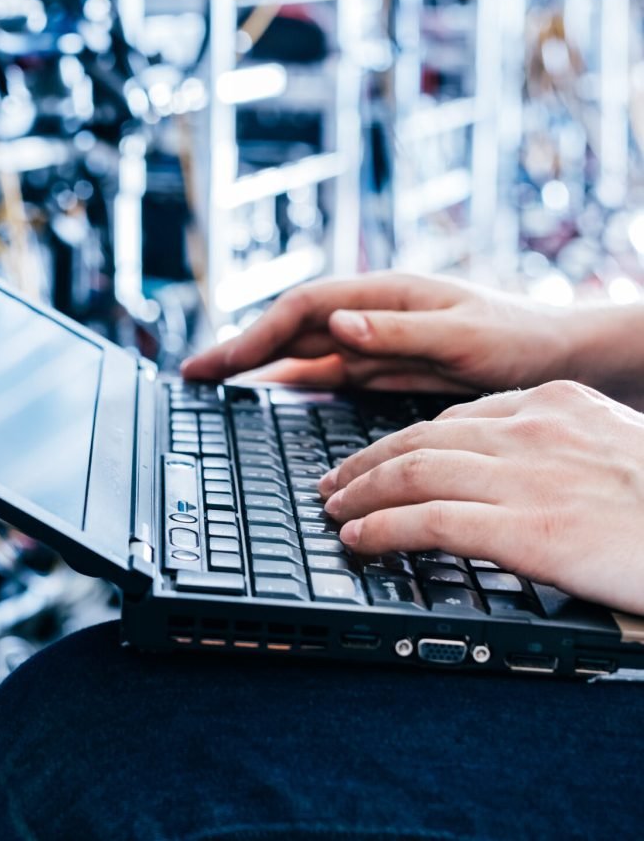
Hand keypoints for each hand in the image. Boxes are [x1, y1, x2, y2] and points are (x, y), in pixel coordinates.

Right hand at [181, 272, 633, 398]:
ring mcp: (372, 340)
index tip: (216, 363)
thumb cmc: (520, 338)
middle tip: (191, 374)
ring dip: (255, 365)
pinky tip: (267, 394)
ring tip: (212, 384)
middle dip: (238, 348)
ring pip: (299, 351)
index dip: (254, 333)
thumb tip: (334, 326)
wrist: (561, 354)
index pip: (302, 309)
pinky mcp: (382, 366)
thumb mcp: (465, 336)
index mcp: (383, 296)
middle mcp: (370, 314)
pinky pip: (323, 374)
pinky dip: (289, 383)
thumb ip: (399, 331)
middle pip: (289, 328)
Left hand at [319, 380, 643, 614]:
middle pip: (419, 438)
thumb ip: (553, 448)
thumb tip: (499, 469)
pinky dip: (383, 529)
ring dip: (361, 494)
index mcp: (554, 404)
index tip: (372, 458)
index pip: (453, 417)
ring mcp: (530, 478)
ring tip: (334, 512)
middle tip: (332, 484)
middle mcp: (534, 430)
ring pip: (413, 472)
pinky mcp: (531, 530)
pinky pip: (431, 522)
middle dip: (365, 462)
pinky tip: (359, 540)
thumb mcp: (611, 450)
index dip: (399, 439)